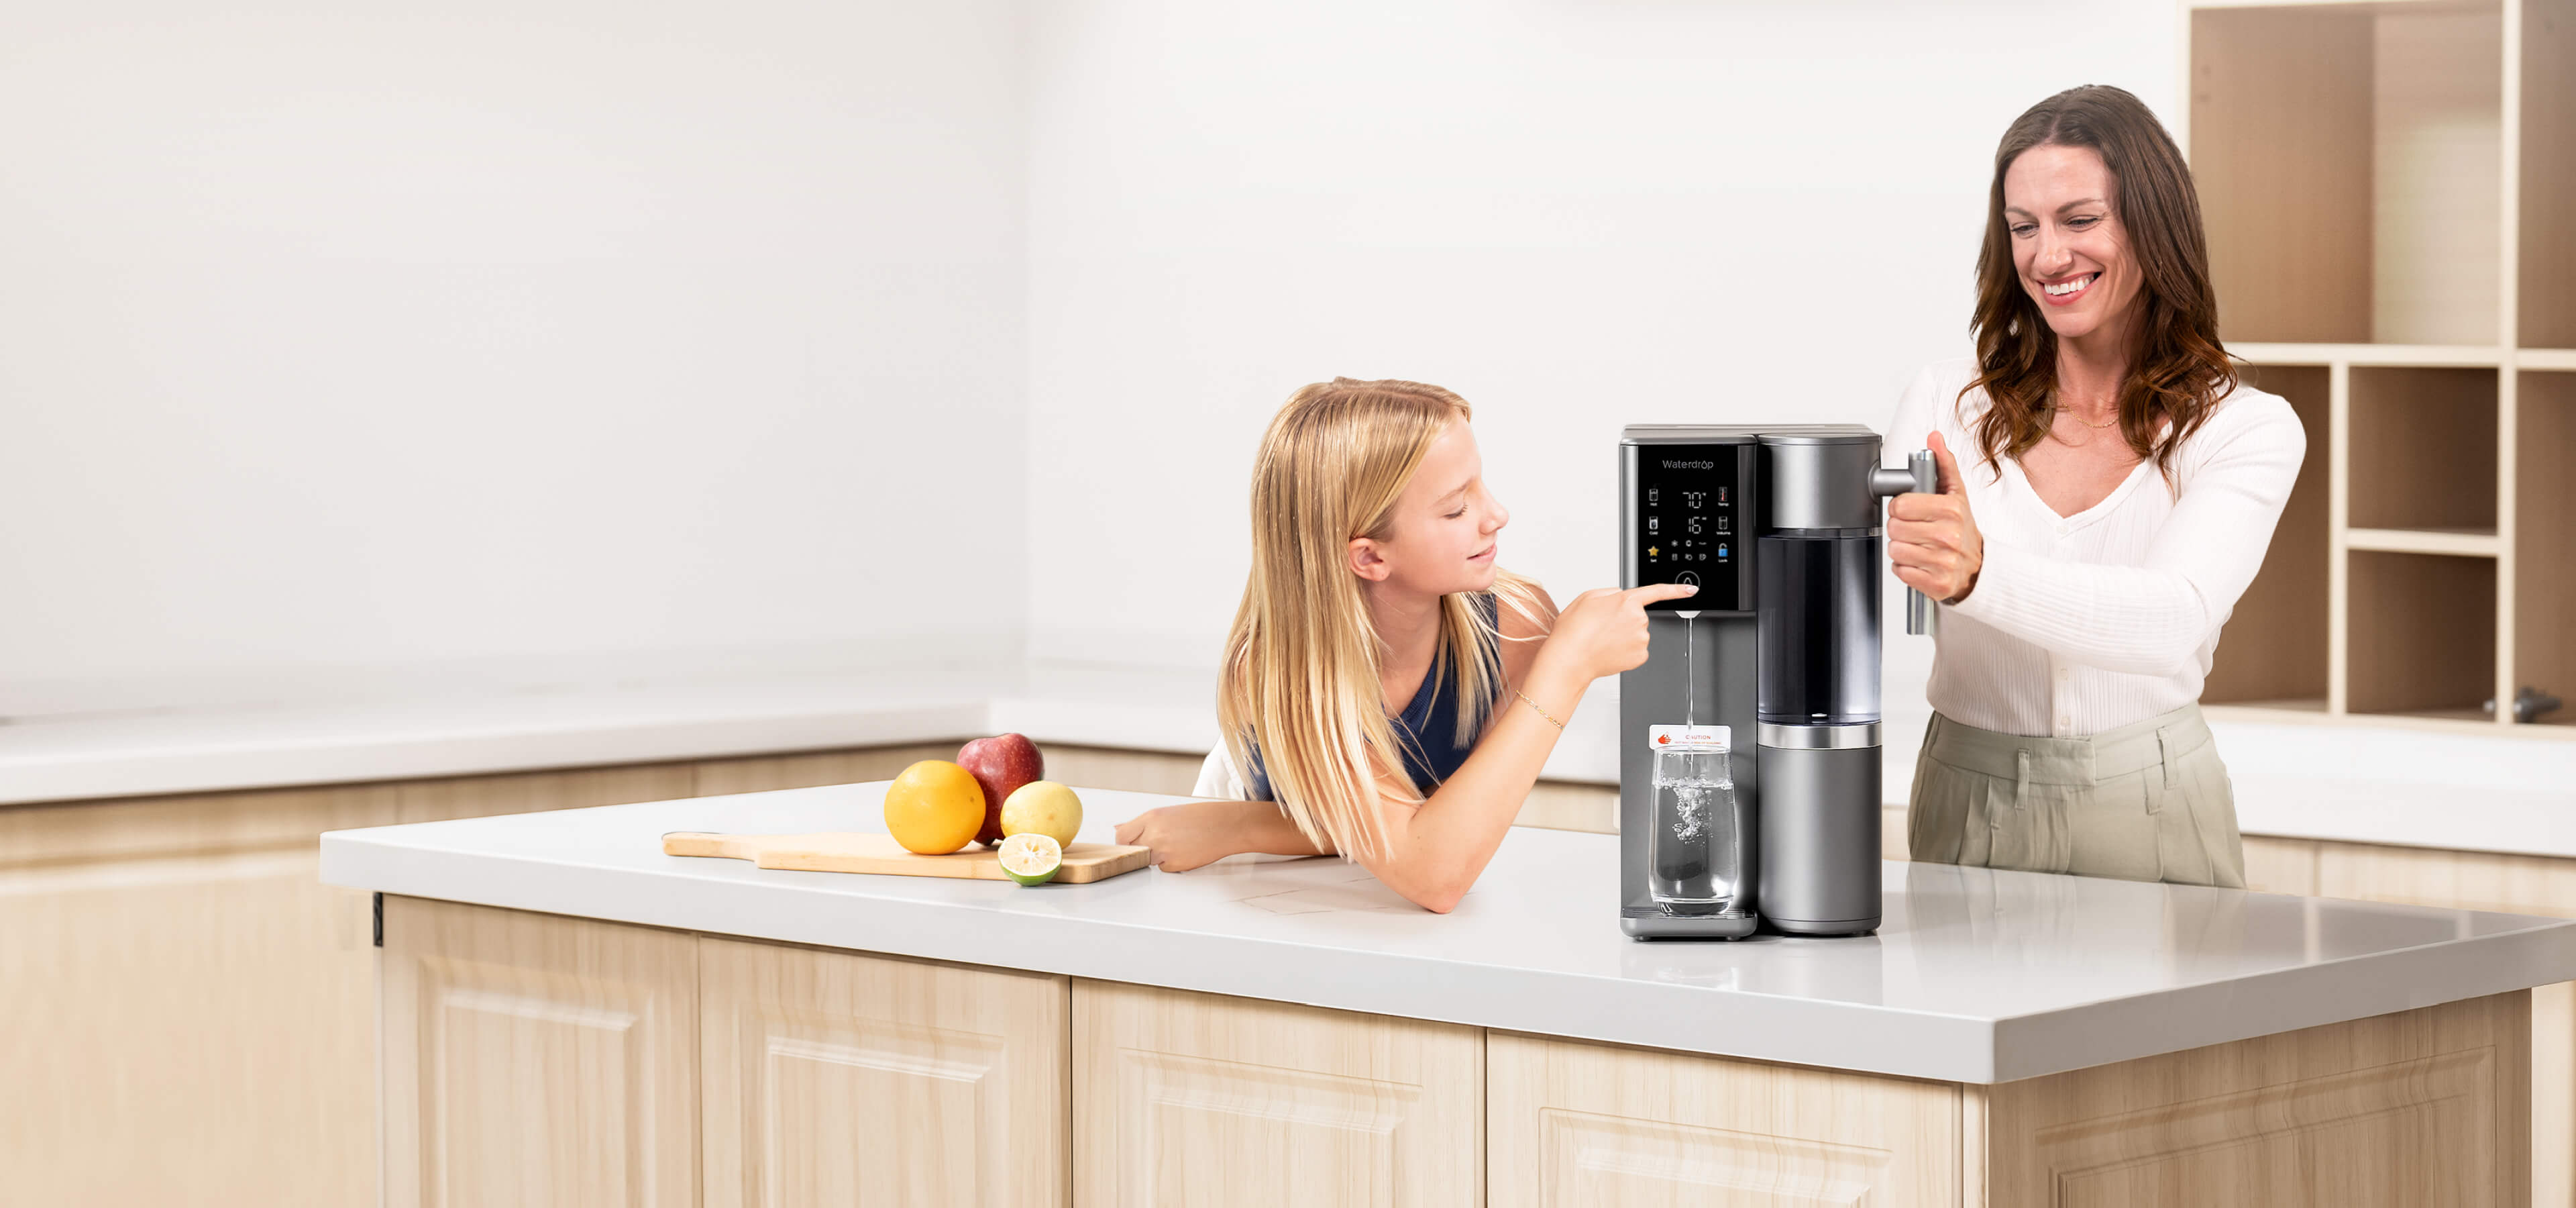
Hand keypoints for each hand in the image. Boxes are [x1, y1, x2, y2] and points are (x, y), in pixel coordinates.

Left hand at [1113, 800, 1258, 872]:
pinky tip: (1184, 851)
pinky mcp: (1175, 865)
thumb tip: (1120, 828)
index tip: (1127, 844)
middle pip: (1132, 851)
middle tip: (1154, 844)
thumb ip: (1143, 823)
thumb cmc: (1203, 816)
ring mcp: (1164, 852)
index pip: (1122, 836)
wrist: (1226, 826)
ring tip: (1175, 844)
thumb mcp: (1169, 812)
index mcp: (1152, 817)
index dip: (1123, 843)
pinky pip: (1163, 868)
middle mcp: (1155, 835)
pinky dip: (1170, 863)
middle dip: (1139, 850)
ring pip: (1147, 861)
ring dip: (1155, 857)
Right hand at [1538, 582, 1700, 681]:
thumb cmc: (1574, 629)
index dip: (1677, 590)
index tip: (1691, 590)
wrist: (1570, 658)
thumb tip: (1620, 596)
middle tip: (1602, 626)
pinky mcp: (1640, 656)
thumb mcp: (1587, 597)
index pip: (1657, 591)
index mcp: (1627, 600)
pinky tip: (1610, 650)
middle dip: (1623, 619)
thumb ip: (1610, 592)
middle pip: (1638, 616)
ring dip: (1623, 635)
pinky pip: (1636, 649)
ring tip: (1602, 639)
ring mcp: (1641, 639)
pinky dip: (1625, 650)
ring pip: (1637, 633)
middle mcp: (1638, 619)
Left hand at [1888, 431, 1982, 603]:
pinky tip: (1920, 562)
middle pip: (1894, 528)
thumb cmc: (1961, 528)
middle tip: (1915, 529)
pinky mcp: (1936, 584)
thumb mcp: (1955, 494)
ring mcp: (1943, 562)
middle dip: (1900, 528)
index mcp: (1951, 510)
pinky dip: (1905, 568)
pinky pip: (1901, 571)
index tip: (1911, 511)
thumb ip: (1943, 465)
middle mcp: (1949, 536)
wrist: (1977, 566)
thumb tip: (1934, 438)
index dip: (1900, 508)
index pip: (1900, 505)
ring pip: (1895, 550)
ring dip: (1901, 548)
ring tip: (1918, 545)